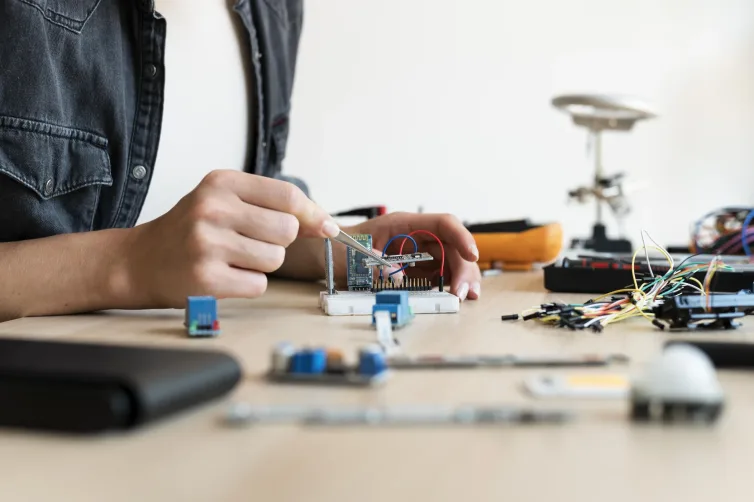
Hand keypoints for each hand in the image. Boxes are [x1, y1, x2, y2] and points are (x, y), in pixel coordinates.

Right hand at [121, 170, 339, 306]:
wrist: (138, 261)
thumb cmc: (191, 230)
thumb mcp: (224, 201)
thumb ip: (273, 206)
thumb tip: (328, 225)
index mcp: (221, 183)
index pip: (288, 195)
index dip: (313, 214)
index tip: (325, 227)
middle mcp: (213, 208)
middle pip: (287, 230)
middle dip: (279, 242)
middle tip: (251, 242)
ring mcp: (207, 244)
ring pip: (275, 259)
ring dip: (262, 264)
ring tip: (233, 258)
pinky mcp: (206, 278)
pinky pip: (258, 284)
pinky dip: (248, 284)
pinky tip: (225, 275)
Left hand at [336, 212, 481, 299]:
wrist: (328, 255)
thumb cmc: (339, 248)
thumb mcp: (351, 254)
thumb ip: (373, 264)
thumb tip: (397, 275)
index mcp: (404, 225)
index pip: (442, 224)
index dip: (461, 237)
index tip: (472, 255)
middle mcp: (416, 237)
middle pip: (452, 247)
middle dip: (463, 268)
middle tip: (463, 293)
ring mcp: (418, 253)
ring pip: (451, 261)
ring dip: (462, 278)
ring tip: (465, 297)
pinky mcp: (416, 268)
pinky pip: (440, 274)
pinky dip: (450, 285)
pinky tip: (455, 297)